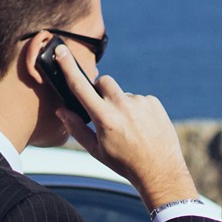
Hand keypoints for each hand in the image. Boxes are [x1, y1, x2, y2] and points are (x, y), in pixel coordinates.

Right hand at [50, 44, 198, 207]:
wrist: (160, 171)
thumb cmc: (125, 163)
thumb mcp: (96, 150)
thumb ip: (76, 128)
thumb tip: (61, 110)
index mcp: (104, 118)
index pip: (80, 86)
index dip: (68, 66)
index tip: (61, 50)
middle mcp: (122, 106)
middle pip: (102, 82)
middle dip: (99, 91)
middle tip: (104, 111)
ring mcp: (140, 103)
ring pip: (122, 93)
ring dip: (120, 104)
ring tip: (129, 128)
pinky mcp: (154, 102)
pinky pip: (139, 99)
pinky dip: (137, 109)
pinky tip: (142, 127)